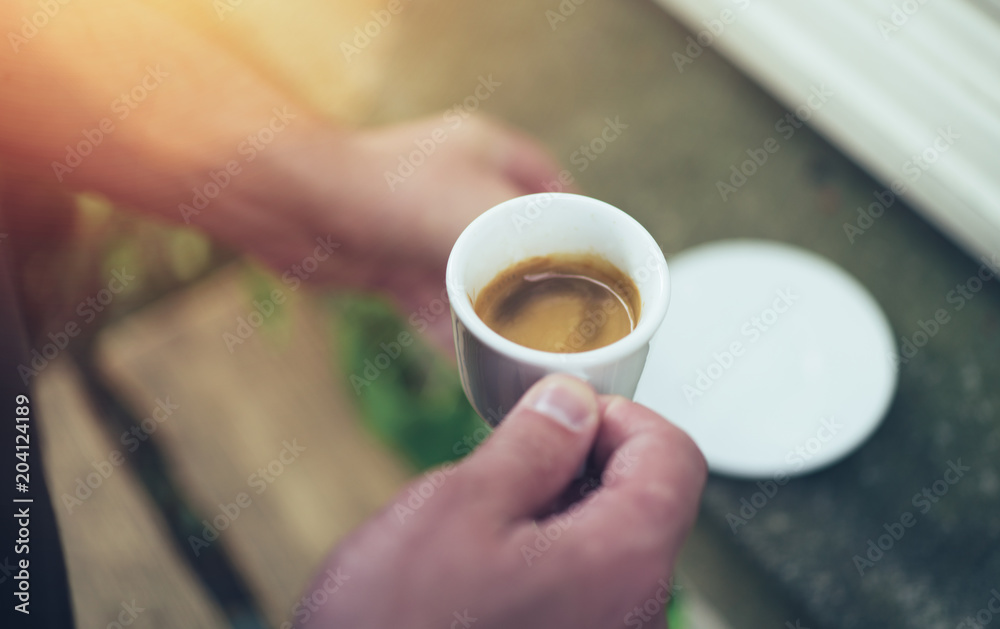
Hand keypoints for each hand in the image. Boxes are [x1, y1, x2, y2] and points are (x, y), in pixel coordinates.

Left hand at [222, 113, 571, 352]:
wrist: (295, 207)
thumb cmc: (386, 192)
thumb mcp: (478, 213)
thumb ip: (530, 250)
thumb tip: (569, 294)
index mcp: (493, 154)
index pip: (559, 194)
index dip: (584, 234)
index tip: (605, 276)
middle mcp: (463, 187)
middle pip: (520, 243)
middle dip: (542, 285)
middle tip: (571, 326)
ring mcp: (428, 226)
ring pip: (480, 278)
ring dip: (499, 316)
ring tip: (532, 354)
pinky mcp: (398, 262)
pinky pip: (440, 303)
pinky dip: (458, 331)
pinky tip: (478, 364)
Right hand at [295, 375, 705, 628]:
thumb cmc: (401, 628)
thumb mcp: (460, 507)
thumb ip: (532, 446)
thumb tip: (572, 403)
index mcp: (623, 563)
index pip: (674, 457)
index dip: (620, 417)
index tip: (566, 413)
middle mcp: (637, 613)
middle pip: (645, 503)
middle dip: (582, 464)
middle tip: (511, 460)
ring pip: (609, 548)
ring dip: (558, 513)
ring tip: (485, 521)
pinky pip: (585, 593)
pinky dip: (548, 560)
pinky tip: (487, 569)